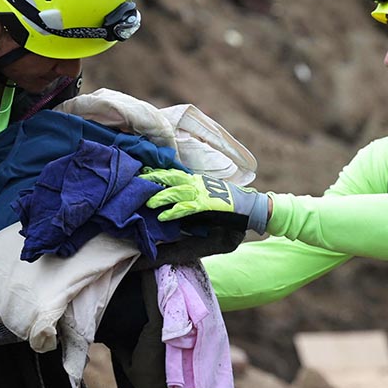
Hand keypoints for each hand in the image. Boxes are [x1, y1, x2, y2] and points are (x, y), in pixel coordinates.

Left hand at [140, 168, 269, 232]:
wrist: (251, 209)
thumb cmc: (228, 208)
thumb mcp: (206, 203)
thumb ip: (190, 204)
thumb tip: (173, 209)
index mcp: (196, 181)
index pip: (173, 174)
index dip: (157, 172)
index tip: (141, 171)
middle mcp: (197, 183)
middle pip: (170, 177)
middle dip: (153, 178)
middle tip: (136, 180)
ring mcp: (202, 192)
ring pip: (176, 191)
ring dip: (160, 196)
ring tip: (147, 203)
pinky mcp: (208, 204)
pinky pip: (187, 207)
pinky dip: (174, 211)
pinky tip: (163, 216)